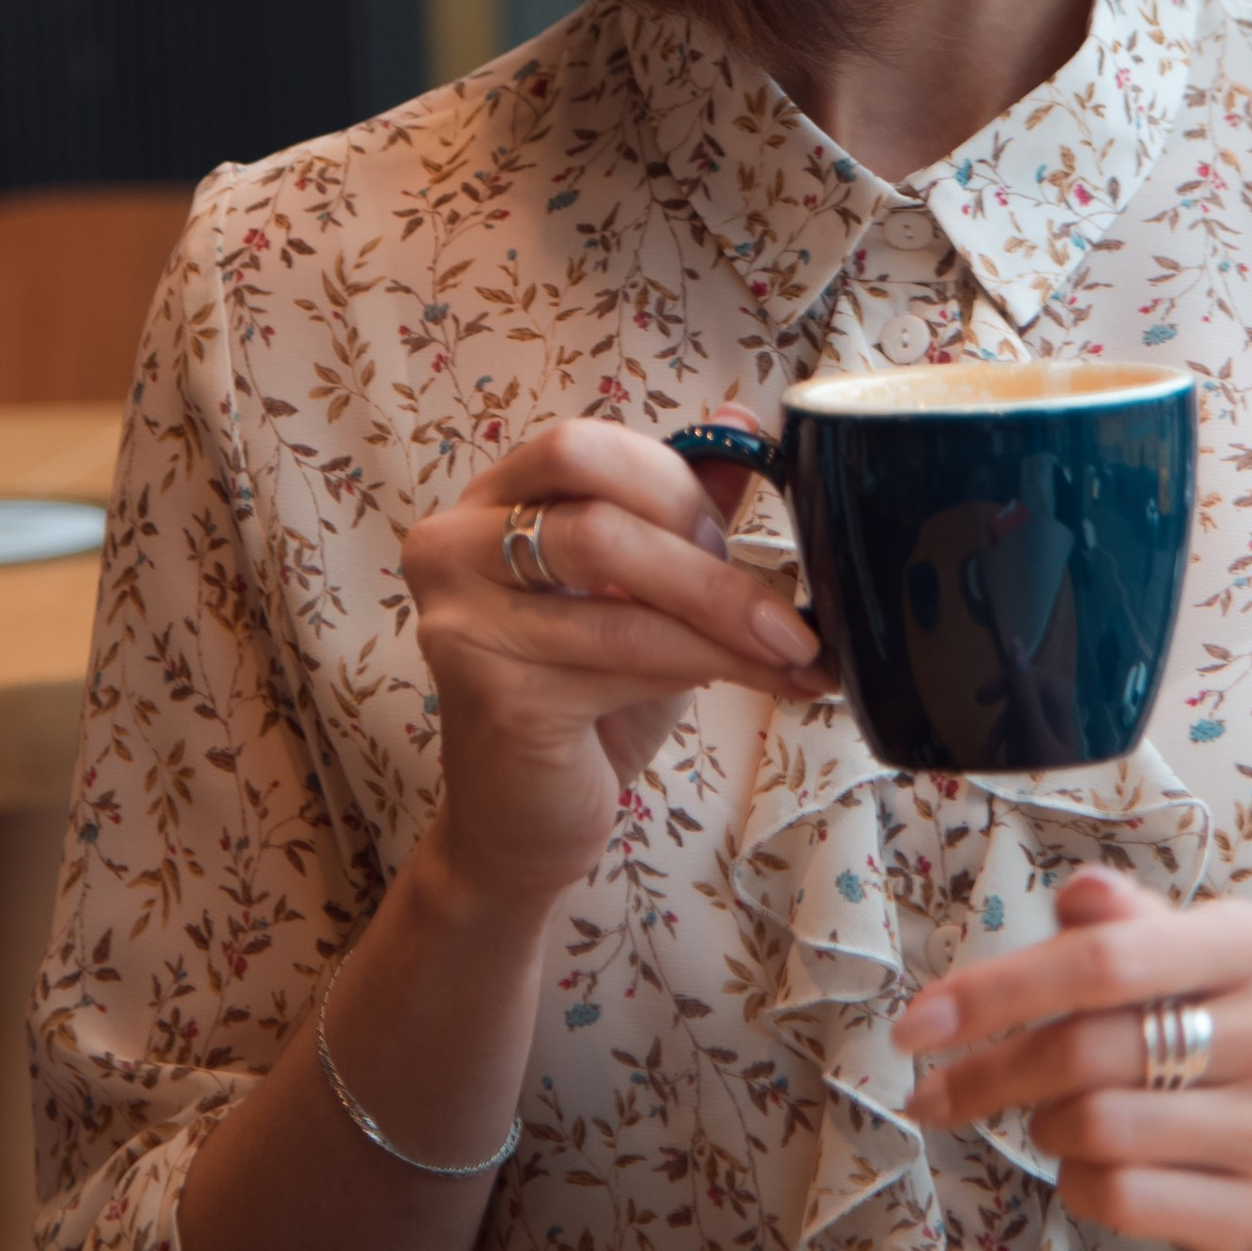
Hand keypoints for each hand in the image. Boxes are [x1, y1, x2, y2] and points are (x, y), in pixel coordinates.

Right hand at [401, 419, 829, 917]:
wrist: (519, 829)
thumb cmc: (582, 701)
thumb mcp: (638, 592)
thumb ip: (677, 509)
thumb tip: (743, 420)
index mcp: (484, 505)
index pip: (579, 450)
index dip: (670, 481)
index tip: (739, 533)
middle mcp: (451, 550)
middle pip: (597, 513)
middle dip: (705, 558)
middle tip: (782, 608)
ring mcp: (464, 623)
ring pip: (624, 596)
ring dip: (729, 624)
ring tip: (800, 653)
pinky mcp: (497, 694)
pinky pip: (628, 659)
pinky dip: (711, 666)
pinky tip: (765, 684)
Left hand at [891, 864, 1251, 1250]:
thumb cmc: (1204, 1017)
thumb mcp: (1171, 949)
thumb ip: (1118, 920)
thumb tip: (1082, 892)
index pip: (1105, 961)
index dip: (997, 992)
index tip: (915, 1025)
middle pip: (1088, 1051)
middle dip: (989, 1072)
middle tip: (933, 1091)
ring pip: (1098, 1129)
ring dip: (1044, 1125)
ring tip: (1051, 1115)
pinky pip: (1122, 1197)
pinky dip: (1076, 1181)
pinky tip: (1088, 1163)